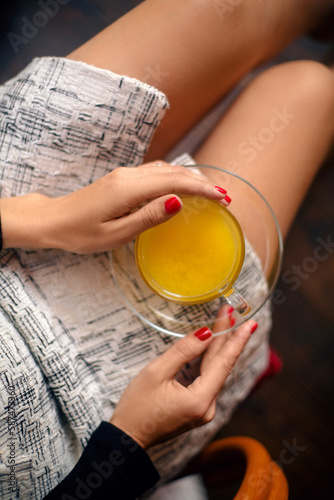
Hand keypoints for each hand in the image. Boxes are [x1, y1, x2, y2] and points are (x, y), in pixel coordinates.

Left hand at [0, 161, 228, 252]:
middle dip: (202, 182)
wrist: (52, 220)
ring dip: (190, 178)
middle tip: (224, 197)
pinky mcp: (121, 179)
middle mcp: (129, 176)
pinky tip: (182, 187)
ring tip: (210, 192)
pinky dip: (175, 178)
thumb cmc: (80, 232)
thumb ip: (148, 217)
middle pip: (174, 172)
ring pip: (165, 170)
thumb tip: (179, 202)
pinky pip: (155, 173)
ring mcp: (124, 175)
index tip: (223, 198)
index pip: (175, 183)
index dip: (202, 189)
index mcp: (129, 189)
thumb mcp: (115, 234)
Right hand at [110, 307, 256, 448]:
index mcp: (200, 400)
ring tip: (225, 323)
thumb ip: (184, 351)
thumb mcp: (156, 372)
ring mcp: (204, 409)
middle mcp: (208, 407)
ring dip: (220, 347)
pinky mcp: (198, 408)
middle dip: (226, 338)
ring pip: (216, 372)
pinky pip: (209, 380)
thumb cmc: (137, 406)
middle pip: (221, 366)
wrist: (127, 436)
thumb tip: (205, 333)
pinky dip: (211, 361)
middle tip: (230, 314)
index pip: (224, 363)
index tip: (248, 322)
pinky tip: (213, 346)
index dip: (235, 340)